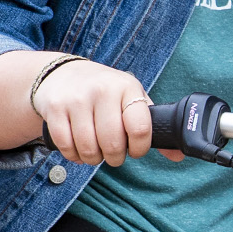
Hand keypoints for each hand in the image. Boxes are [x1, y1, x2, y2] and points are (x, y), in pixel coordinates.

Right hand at [32, 59, 153, 166]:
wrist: (62, 73)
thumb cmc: (104, 92)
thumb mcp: (131, 98)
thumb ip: (152, 125)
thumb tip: (177, 155)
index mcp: (126, 87)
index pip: (139, 128)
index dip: (139, 148)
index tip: (135, 149)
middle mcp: (102, 90)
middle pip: (112, 144)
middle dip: (115, 158)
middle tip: (113, 153)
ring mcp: (76, 99)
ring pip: (88, 149)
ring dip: (93, 158)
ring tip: (95, 150)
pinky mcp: (55, 109)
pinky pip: (66, 146)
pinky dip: (74, 155)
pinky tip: (78, 147)